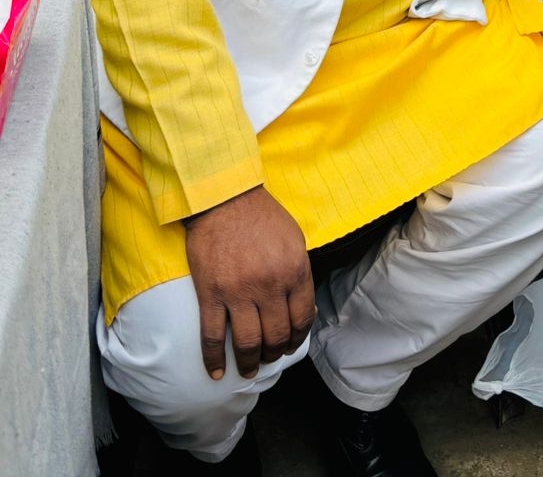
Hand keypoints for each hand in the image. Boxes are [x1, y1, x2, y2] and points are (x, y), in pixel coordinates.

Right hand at [185, 185, 314, 380]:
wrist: (224, 198)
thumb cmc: (261, 216)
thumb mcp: (294, 239)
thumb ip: (299, 273)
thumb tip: (302, 307)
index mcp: (294, 270)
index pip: (302, 318)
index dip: (297, 337)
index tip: (290, 344)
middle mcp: (270, 285)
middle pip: (276, 335)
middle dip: (274, 353)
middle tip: (268, 358)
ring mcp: (239, 292)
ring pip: (248, 343)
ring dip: (249, 362)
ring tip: (248, 370)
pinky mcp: (211, 294)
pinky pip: (213, 336)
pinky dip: (214, 359)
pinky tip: (217, 372)